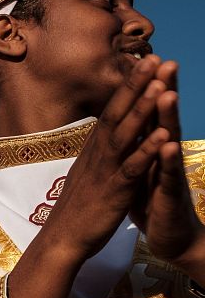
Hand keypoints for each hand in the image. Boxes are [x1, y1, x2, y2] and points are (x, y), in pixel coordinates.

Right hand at [41, 55, 173, 263]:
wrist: (62, 240)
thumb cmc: (76, 211)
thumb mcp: (86, 175)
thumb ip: (98, 155)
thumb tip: (103, 138)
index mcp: (94, 150)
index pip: (112, 111)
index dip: (128, 87)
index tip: (143, 62)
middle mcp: (98, 154)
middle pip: (117, 113)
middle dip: (135, 85)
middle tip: (153, 57)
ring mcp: (105, 171)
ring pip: (125, 134)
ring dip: (143, 109)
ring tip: (160, 84)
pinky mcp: (114, 190)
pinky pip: (134, 167)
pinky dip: (148, 150)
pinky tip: (164, 135)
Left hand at [129, 62, 204, 278]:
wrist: (170, 236)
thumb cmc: (152, 201)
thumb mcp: (139, 168)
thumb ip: (136, 146)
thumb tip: (126, 123)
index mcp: (150, 148)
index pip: (149, 113)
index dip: (146, 89)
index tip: (144, 60)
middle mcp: (163, 155)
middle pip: (163, 118)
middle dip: (163, 90)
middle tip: (164, 61)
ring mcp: (169, 173)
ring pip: (169, 141)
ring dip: (168, 118)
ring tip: (167, 93)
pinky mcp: (170, 194)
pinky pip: (168, 175)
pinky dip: (167, 159)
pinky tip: (168, 143)